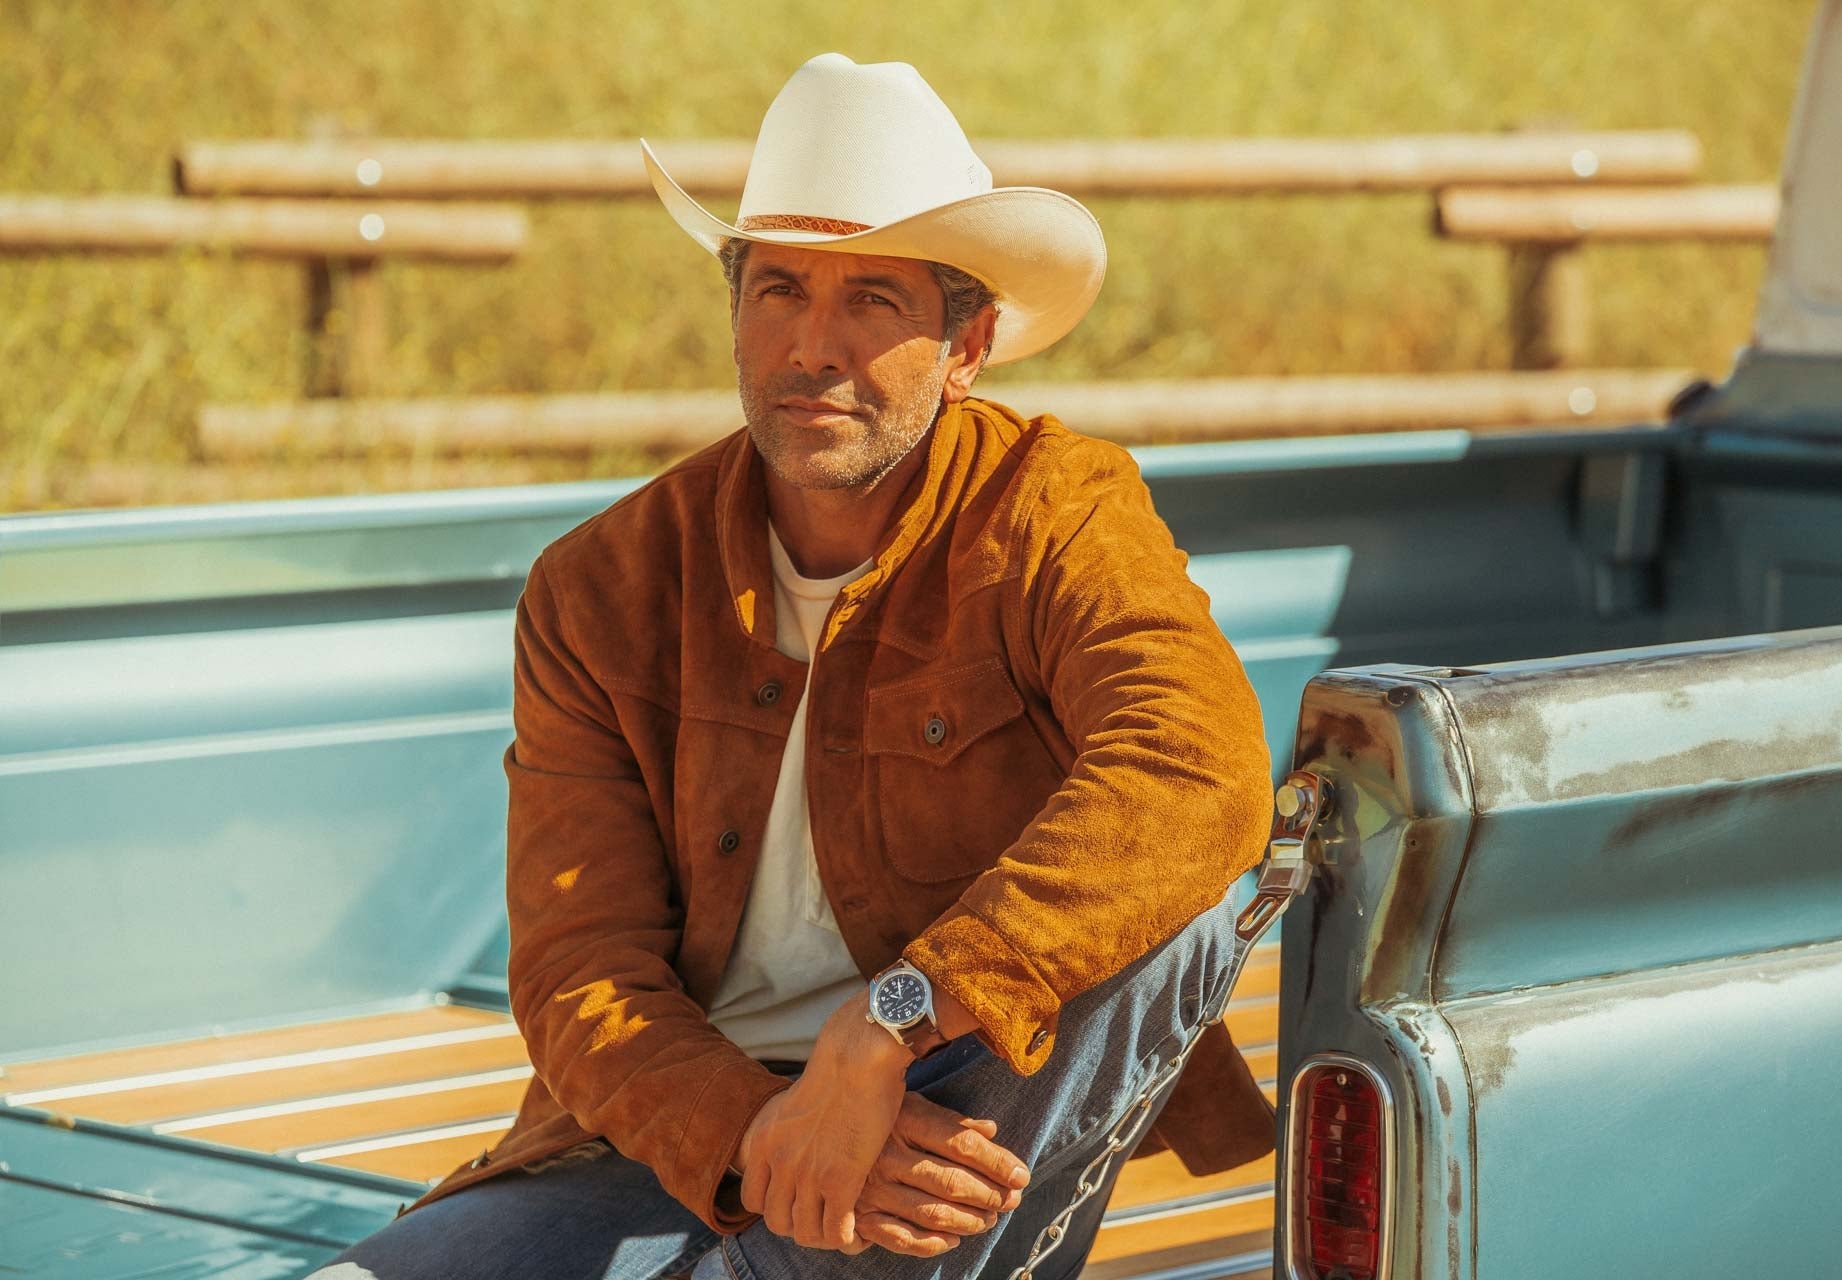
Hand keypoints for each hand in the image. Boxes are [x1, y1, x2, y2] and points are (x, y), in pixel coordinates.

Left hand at [735, 989, 911, 1249]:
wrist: (858, 1056)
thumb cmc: (837, 1068)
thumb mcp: (791, 1101)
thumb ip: (784, 1129)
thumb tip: (796, 1142)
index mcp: (763, 1141)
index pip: (752, 1200)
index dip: (776, 1207)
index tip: (797, 1203)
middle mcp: (778, 1161)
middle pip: (776, 1221)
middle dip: (799, 1226)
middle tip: (822, 1218)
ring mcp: (806, 1173)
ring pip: (805, 1232)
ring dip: (824, 1235)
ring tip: (842, 1227)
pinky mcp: (840, 1180)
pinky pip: (835, 1229)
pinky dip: (847, 1237)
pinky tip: (860, 1228)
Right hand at [843, 1092, 1032, 1258]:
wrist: (815, 1129)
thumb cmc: (874, 1114)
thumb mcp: (909, 1103)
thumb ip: (950, 1120)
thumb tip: (991, 1131)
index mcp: (904, 1118)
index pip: (961, 1143)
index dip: (997, 1162)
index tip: (1021, 1175)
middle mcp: (887, 1153)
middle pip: (950, 1180)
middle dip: (989, 1194)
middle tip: (1011, 1200)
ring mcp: (871, 1186)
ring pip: (931, 1212)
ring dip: (968, 1220)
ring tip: (989, 1219)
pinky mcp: (858, 1214)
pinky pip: (900, 1237)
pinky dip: (931, 1243)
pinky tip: (952, 1239)